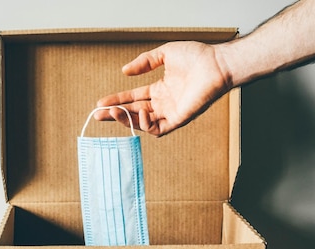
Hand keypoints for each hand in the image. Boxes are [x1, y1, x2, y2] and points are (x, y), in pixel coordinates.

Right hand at [95, 41, 231, 136]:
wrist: (216, 63)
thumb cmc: (197, 56)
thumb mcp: (164, 54)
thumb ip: (144, 62)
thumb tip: (124, 72)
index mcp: (160, 90)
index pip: (133, 98)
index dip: (116, 100)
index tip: (100, 102)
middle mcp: (163, 103)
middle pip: (133, 112)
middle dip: (115, 114)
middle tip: (98, 114)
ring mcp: (170, 112)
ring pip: (142, 123)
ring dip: (126, 119)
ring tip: (113, 112)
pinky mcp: (179, 119)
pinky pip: (158, 129)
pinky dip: (146, 124)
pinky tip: (140, 113)